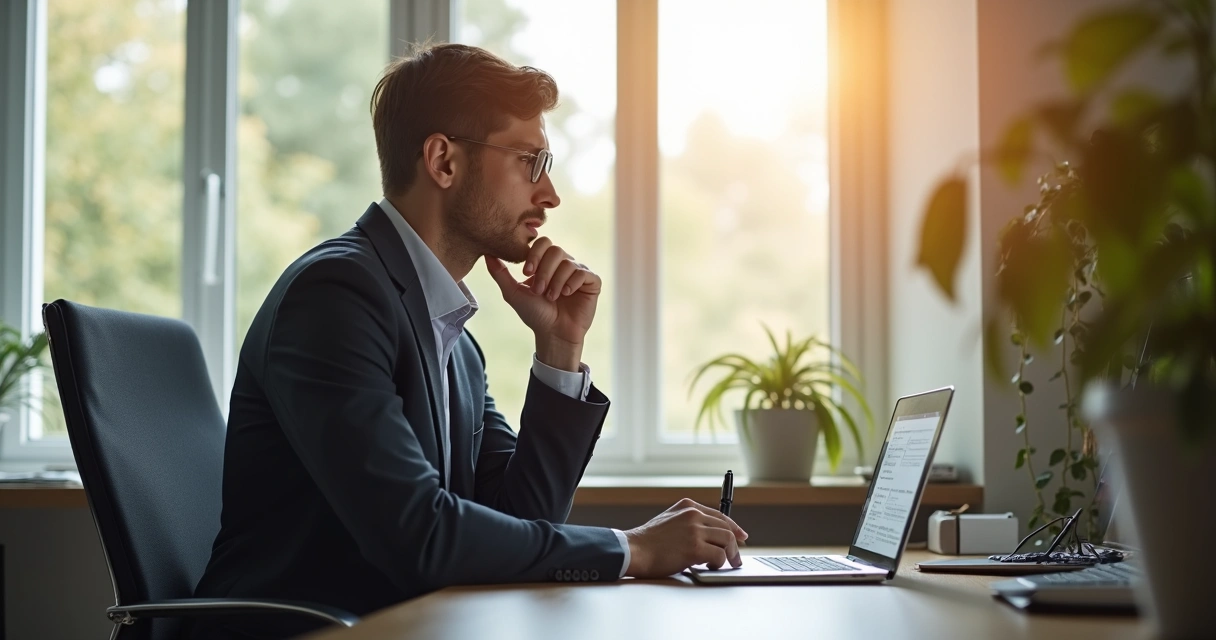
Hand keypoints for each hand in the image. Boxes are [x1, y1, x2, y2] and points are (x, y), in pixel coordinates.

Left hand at [485, 239, 601, 369]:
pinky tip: (566, 294)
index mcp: (546, 262)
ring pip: (568, 262)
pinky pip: (583, 272)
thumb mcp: (513, 293)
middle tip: (539, 290)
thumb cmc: (535, 314)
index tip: (526, 273)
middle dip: (544, 271)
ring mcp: (578, 272)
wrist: (553, 333)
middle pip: (556, 250)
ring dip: (556, 281)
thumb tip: (487, 254)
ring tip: (551, 297)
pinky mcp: (592, 282)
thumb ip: (500, 273)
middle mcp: (564, 263)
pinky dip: (572, 283)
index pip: (543, 243)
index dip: (534, 254)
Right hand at [622, 498, 748, 578]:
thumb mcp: (669, 520)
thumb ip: (688, 522)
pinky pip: (719, 555)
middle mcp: (693, 514)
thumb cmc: (649, 541)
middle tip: (736, 557)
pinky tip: (710, 566)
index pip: (719, 515)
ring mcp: (694, 530)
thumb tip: (709, 535)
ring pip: (727, 540)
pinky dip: (719, 563)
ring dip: (730, 555)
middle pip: (726, 528)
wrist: (634, 550)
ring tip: (726, 564)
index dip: (733, 527)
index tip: (741, 536)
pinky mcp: (695, 547)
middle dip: (735, 544)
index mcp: (687, 506)